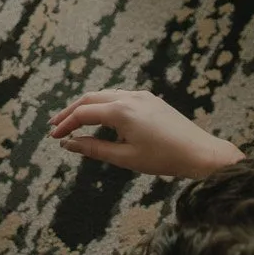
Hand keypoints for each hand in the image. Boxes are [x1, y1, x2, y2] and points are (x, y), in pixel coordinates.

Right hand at [48, 88, 243, 178]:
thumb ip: (94, 149)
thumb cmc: (163, 158)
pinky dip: (103, 105)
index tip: (54, 137)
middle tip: (55, 125)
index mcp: (121, 111)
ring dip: (86, 106)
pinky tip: (100, 118)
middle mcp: (129, 97)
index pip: (83, 113)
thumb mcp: (125, 158)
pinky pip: (119, 96)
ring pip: (104, 95)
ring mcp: (140, 95)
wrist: (199, 152)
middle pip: (90, 98)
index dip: (65, 125)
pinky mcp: (150, 99)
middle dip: (70, 111)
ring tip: (74, 121)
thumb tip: (69, 144)